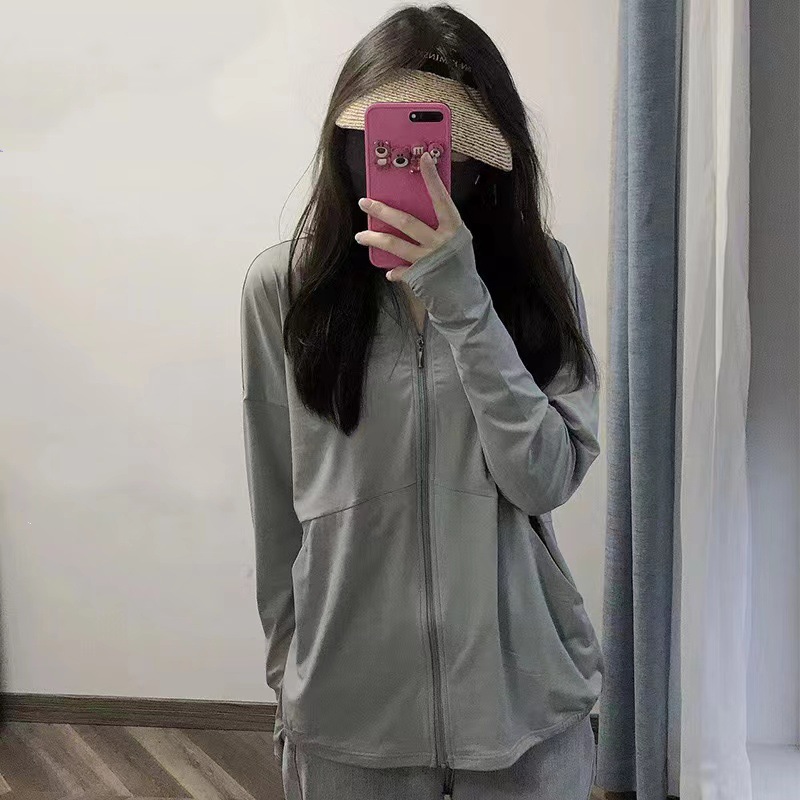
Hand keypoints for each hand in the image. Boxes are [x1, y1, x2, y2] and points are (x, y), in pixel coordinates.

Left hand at [355, 152, 462, 280]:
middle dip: (383, 211)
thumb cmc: (460, 264)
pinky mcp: (419, 277)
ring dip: (375, 239)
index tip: (424, 158)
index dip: (432, 179)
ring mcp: (428, 260)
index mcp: (453, 228)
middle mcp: (440, 242)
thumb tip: (419, 208)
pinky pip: (400, 271)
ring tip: (360, 235)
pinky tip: (389, 272)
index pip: (441, 198)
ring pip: (395, 245)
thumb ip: (441, 226)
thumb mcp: (457, 240)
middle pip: (406, 222)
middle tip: (365, 202)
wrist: (465, 297)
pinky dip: (394, 271)